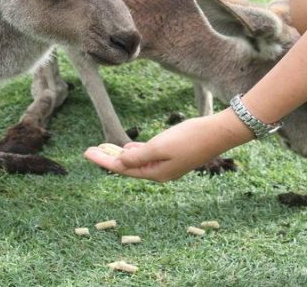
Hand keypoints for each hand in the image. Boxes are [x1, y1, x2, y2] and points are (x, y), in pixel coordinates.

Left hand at [84, 108, 253, 180]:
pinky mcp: (174, 155)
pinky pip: (148, 157)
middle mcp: (161, 172)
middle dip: (108, 158)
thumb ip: (138, 155)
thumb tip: (119, 162)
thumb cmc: (190, 138)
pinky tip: (128, 148)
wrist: (219, 132)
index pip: (122, 169)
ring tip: (104, 149)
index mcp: (156, 173)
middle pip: (128, 167)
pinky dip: (135, 152)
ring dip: (120, 155)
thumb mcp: (160, 146)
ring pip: (137, 162)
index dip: (103, 160)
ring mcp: (168, 165)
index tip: (87, 152)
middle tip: (90, 150)